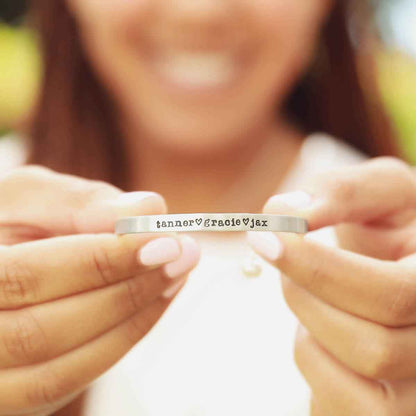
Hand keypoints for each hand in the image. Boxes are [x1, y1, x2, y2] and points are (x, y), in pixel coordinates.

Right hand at [0, 165, 199, 415]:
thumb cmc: (5, 223)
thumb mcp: (27, 197)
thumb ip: (79, 202)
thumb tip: (147, 209)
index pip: (24, 278)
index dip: (100, 262)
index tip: (163, 241)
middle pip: (43, 333)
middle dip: (126, 292)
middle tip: (182, 255)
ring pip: (61, 371)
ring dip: (132, 319)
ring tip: (175, 274)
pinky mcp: (16, 394)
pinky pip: (68, 383)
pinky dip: (120, 341)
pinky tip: (153, 302)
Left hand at [247, 157, 415, 414]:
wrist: (400, 264)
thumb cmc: (391, 227)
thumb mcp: (379, 192)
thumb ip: (339, 192)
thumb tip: (284, 212)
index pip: (394, 296)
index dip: (320, 269)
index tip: (267, 237)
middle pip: (370, 347)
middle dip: (305, 296)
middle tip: (281, 257)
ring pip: (347, 382)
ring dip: (307, 326)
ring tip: (311, 292)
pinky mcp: (387, 410)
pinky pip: (334, 405)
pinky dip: (312, 357)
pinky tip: (322, 328)